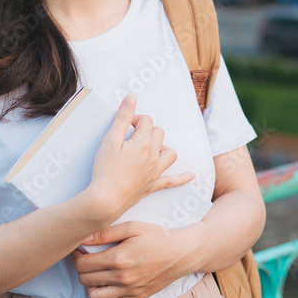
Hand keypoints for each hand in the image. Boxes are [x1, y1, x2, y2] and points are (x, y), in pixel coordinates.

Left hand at [70, 221, 193, 297]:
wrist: (181, 254)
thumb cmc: (156, 236)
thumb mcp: (132, 226)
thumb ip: (106, 232)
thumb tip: (83, 237)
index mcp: (119, 258)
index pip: (83, 264)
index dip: (76, 255)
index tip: (78, 248)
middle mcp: (122, 278)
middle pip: (85, 280)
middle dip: (80, 268)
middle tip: (85, 257)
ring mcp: (129, 291)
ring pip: (95, 297)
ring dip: (90, 285)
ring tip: (96, 272)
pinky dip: (105, 297)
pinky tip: (108, 283)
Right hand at [85, 94, 194, 222]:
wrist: (105, 200)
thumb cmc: (105, 170)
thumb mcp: (110, 140)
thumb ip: (122, 117)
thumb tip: (131, 97)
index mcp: (143, 143)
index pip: (146, 120)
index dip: (134, 118)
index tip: (124, 124)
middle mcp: (153, 156)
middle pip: (158, 133)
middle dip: (147, 129)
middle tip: (131, 134)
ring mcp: (155, 172)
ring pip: (169, 153)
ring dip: (162, 146)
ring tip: (151, 146)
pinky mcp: (152, 186)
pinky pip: (172, 181)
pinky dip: (182, 178)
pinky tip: (191, 176)